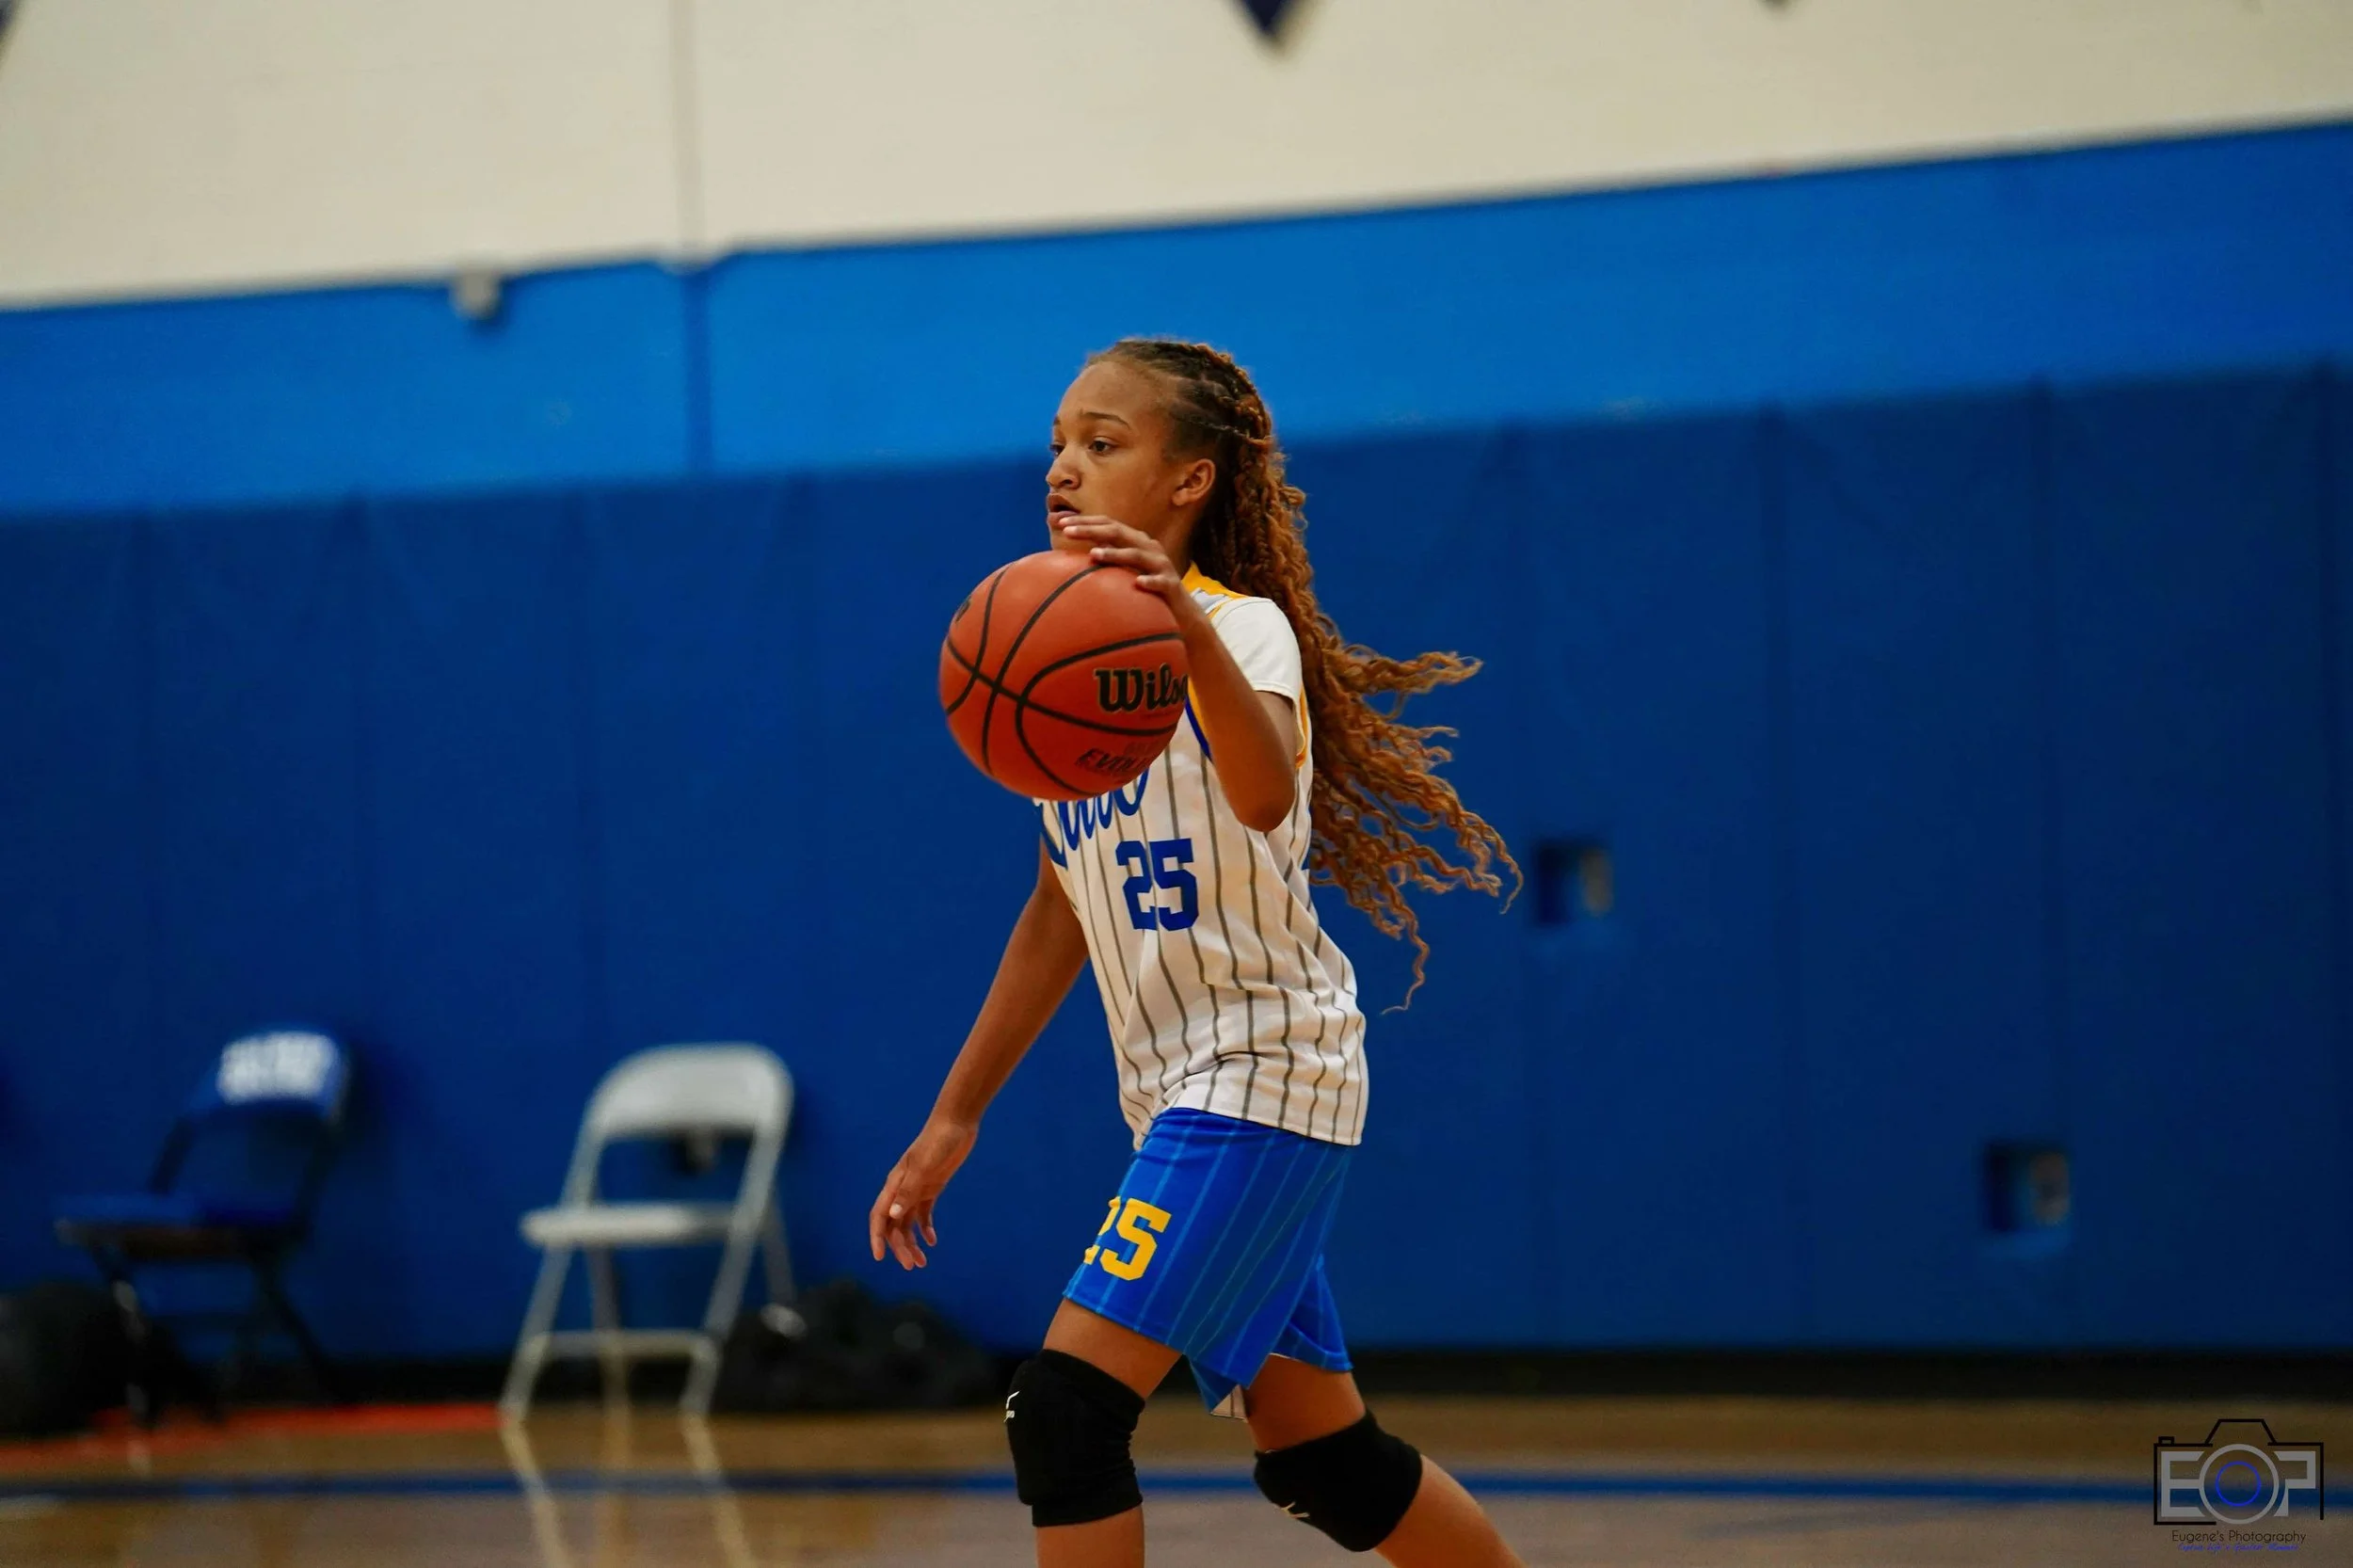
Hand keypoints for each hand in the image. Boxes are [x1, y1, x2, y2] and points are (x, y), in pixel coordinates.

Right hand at [868, 1116, 978, 1268]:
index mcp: (895, 1183)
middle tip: (912, 1266)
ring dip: (912, 1242)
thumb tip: (893, 1216)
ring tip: (921, 1262)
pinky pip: (924, 1212)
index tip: (879, 1258)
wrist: (957, 1123)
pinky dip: (926, 1228)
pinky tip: (933, 1242)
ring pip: (908, 1222)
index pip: (879, 1216)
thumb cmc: (938, 1141)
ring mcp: (917, 1188)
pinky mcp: (932, 1186)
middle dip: (900, 1247)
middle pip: (894, 1224)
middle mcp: (902, 1188)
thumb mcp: (924, 1167)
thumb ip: (908, 1191)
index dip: (877, 1237)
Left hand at [1053, 517, 1199, 615]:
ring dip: (1115, 554)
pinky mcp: (1171, 585)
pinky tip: (1137, 583)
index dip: (1084, 521)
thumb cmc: (1144, 592)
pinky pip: (1160, 582)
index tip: (1059, 523)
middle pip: (1118, 533)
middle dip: (1091, 530)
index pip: (1107, 525)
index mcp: (1135, 542)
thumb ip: (1102, 561)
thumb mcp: (1123, 573)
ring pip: (1137, 555)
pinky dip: (1149, 581)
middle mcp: (1148, 548)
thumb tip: (1066, 558)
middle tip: (1067, 531)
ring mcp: (1161, 566)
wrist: (1180, 614)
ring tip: (1094, 554)